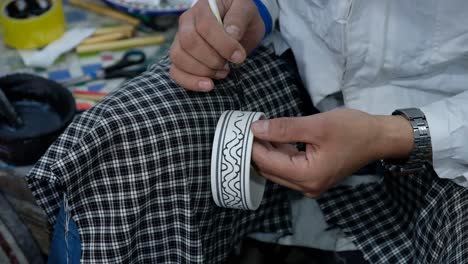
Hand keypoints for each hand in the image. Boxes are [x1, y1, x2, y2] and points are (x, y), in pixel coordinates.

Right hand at [170, 0, 264, 91]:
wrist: (238, 27)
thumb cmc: (240, 18)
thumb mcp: (246, 10)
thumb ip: (238, 19)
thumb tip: (232, 34)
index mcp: (203, 9)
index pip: (205, 26)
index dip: (223, 44)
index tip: (239, 56)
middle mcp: (186, 23)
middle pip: (188, 43)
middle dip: (212, 59)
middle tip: (229, 65)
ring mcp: (180, 42)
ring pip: (179, 58)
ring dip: (203, 71)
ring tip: (223, 72)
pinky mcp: (180, 60)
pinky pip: (175, 73)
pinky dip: (191, 82)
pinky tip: (208, 85)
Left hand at [251, 109, 413, 196]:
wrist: (380, 138)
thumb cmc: (352, 130)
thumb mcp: (316, 125)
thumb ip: (284, 128)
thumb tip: (255, 129)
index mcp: (307, 176)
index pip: (268, 163)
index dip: (252, 146)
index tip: (242, 128)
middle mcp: (306, 187)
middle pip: (270, 170)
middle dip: (257, 150)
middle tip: (248, 128)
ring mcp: (310, 185)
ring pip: (278, 170)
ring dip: (268, 152)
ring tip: (259, 130)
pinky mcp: (313, 178)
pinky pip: (289, 168)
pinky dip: (280, 154)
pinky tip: (274, 138)